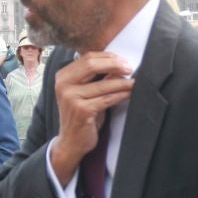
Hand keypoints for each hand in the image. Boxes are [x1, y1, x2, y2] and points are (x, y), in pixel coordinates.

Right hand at [51, 53, 135, 180]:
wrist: (71, 141)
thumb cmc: (82, 115)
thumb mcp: (86, 92)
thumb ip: (96, 78)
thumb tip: (119, 64)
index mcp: (63, 76)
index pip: (87, 58)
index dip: (108, 57)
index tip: (123, 60)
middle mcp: (63, 84)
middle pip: (92, 65)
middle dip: (115, 64)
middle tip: (130, 68)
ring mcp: (70, 97)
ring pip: (103, 84)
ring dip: (122, 82)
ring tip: (134, 82)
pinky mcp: (81, 110)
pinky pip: (107, 99)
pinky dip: (120, 95)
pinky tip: (129, 93)